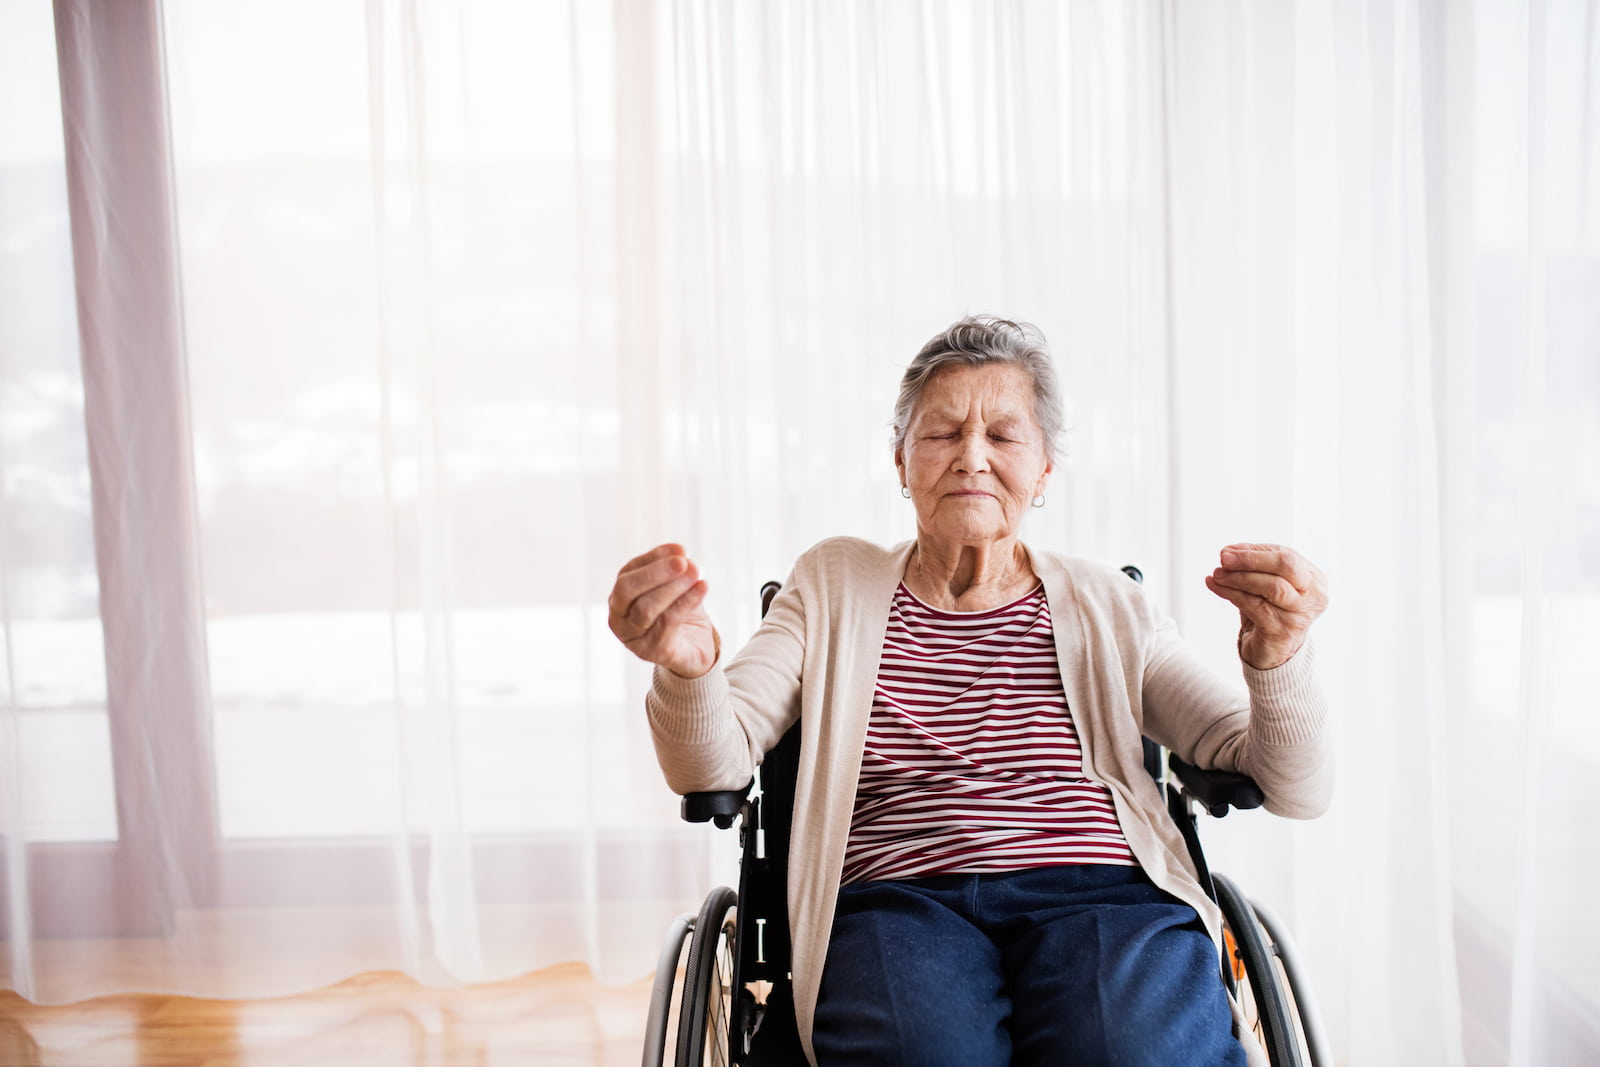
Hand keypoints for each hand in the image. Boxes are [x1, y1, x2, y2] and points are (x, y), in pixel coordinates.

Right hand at [608, 543, 719, 678]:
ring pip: (646, 608)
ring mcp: (632, 638)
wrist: (694, 650)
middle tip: (683, 562)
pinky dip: (686, 602)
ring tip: (696, 573)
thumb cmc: (680, 614)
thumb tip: (682, 556)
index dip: (654, 558)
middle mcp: (618, 618)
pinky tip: (703, 587)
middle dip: (655, 573)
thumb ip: (674, 571)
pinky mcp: (652, 651)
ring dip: (673, 587)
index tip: (680, 549)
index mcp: (619, 597)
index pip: (629, 572)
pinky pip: (668, 623)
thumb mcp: (675, 587)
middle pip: (627, 590)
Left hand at [1204, 543, 1327, 669]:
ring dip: (1239, 577)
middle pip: (1286, 566)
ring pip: (1271, 587)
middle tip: (1224, 558)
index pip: (1287, 555)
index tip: (1227, 551)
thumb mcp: (1266, 583)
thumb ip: (1253, 564)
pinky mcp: (1282, 631)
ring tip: (1217, 574)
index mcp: (1314, 580)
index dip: (1256, 551)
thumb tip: (1229, 551)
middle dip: (1252, 559)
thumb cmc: (1270, 611)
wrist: (1272, 653)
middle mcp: (1314, 597)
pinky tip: (1215, 586)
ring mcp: (1300, 615)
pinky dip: (1231, 593)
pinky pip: (1254, 606)